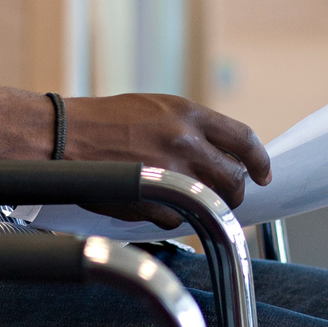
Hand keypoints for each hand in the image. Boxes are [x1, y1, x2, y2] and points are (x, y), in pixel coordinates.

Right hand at [62, 94, 271, 227]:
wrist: (63, 135)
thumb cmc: (104, 121)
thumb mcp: (155, 108)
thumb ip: (190, 127)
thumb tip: (221, 153)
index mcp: (187, 114)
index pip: (243, 139)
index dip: (260, 160)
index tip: (263, 174)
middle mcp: (184, 141)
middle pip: (234, 178)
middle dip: (236, 192)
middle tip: (227, 196)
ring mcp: (168, 171)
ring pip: (210, 201)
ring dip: (205, 205)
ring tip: (186, 199)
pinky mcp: (150, 199)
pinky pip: (177, 218)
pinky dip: (171, 215)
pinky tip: (153, 203)